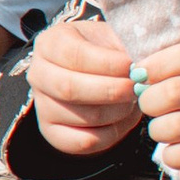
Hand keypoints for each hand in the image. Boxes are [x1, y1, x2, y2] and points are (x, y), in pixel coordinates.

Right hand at [25, 17, 144, 154]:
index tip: (132, 65)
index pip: (73, 55)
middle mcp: (38, 74)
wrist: (95, 73)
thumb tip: (141, 65)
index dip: (107, 63)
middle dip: (111, 91)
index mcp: (50, 43)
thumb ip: (126, 45)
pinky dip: (112, 133)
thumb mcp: (114, 38)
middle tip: (137, 88)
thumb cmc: (107, 52)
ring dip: (117, 111)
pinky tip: (122, 118)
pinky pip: (84, 141)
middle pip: (69, 88)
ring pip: (82, 117)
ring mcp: (42, 105)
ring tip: (132, 101)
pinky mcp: (52, 132)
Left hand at [133, 36, 179, 179]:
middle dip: (149, 101)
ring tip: (163, 130)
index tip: (144, 73)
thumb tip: (153, 65)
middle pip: (176, 91)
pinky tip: (176, 152)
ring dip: (158, 130)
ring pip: (177, 126)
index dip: (160, 62)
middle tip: (149, 106)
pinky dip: (173, 155)